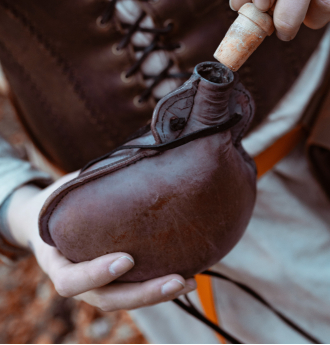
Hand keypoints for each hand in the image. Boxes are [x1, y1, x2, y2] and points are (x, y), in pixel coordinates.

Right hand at [5, 175, 196, 310]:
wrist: (48, 218)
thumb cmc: (59, 200)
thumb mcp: (62, 194)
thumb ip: (84, 187)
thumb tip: (127, 158)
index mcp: (56, 262)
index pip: (71, 280)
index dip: (97, 274)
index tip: (127, 259)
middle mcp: (77, 281)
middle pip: (107, 299)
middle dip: (144, 293)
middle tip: (177, 279)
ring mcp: (95, 285)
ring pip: (125, 299)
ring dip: (158, 294)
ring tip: (190, 281)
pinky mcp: (113, 281)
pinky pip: (134, 289)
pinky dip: (158, 285)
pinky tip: (188, 275)